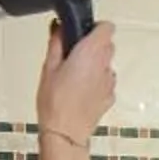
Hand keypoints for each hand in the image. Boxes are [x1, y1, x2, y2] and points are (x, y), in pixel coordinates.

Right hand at [36, 21, 117, 141]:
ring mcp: (109, 82)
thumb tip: (59, 28)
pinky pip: (106, 82)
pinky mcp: (110, 97)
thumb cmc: (55, 101)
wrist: (65, 132)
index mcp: (90, 51)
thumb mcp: (48, 67)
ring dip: (95, 65)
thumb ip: (56, 43)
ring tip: (74, 77)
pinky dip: (97, 83)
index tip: (82, 33)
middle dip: (93, 46)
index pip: (107, 27)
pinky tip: (80, 92)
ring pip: (106, 64)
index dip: (95, 27)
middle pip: (107, 45)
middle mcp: (104, 64)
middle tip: (73, 55)